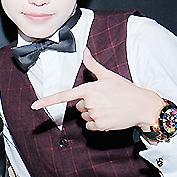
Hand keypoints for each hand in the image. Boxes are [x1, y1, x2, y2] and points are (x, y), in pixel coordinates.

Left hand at [31, 48, 164, 130]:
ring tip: (109, 108)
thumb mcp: (108, 75)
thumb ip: (93, 65)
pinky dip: (98, 123)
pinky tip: (109, 117)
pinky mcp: (100, 125)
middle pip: (79, 107)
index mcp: (89, 89)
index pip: (64, 96)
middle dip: (89, 104)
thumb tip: (84, 50)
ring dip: (94, 113)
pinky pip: (90, 126)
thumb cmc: (125, 89)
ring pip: (85, 116)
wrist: (142, 105)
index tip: (34, 106)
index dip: (47, 101)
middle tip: (105, 100)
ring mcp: (94, 114)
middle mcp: (89, 102)